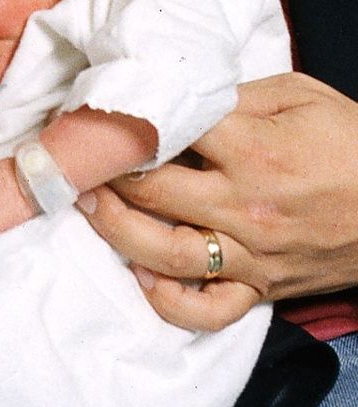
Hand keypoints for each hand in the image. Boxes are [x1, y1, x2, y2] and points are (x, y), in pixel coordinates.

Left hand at [81, 73, 357, 330]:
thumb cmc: (351, 141)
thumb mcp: (298, 95)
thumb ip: (234, 96)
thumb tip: (178, 98)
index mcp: (254, 149)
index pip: (169, 132)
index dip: (126, 119)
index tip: (92, 110)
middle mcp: (246, 206)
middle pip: (153, 191)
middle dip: (105, 172)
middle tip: (76, 156)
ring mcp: (254, 254)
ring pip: (165, 251)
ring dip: (116, 229)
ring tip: (88, 203)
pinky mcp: (264, 290)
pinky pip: (207, 311)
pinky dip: (167, 301)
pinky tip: (140, 274)